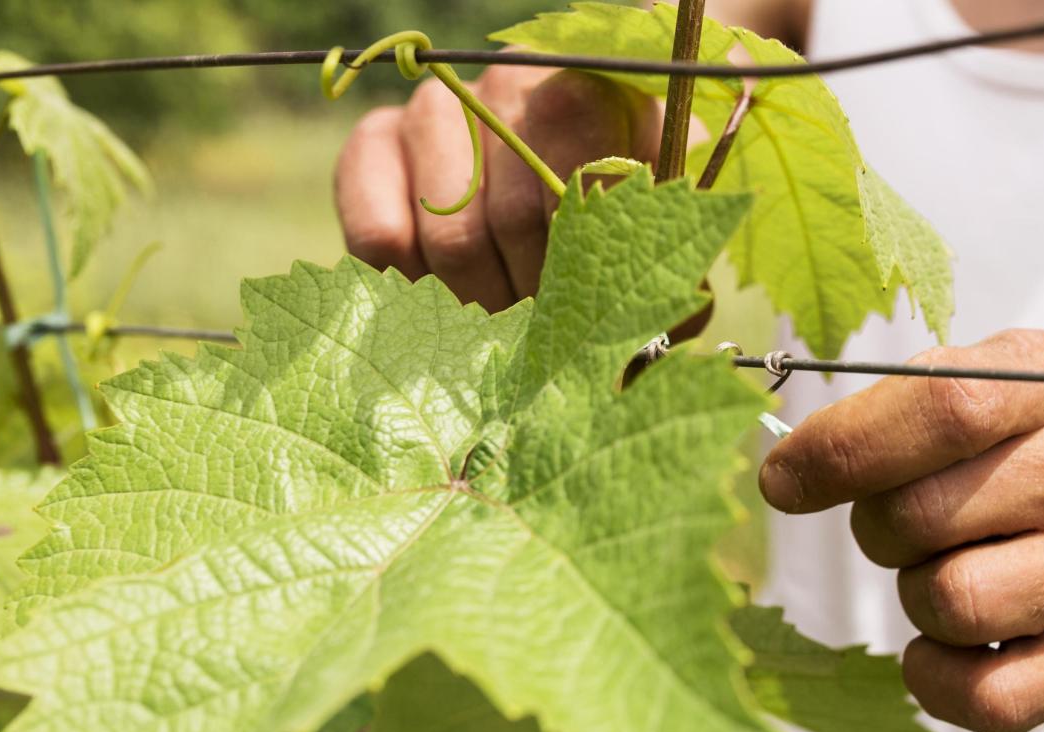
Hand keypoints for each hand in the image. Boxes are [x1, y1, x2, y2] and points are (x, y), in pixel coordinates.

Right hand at [335, 65, 659, 310]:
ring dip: (481, 306)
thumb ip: (669, 267)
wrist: (542, 165)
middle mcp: (510, 82)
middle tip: (545, 338)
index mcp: (594, 90)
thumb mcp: (658, 228)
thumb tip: (661, 329)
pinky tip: (445, 304)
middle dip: (534, 301)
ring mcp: (436, 108)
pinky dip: (414, 292)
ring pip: (450, 237)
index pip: (577, 185)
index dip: (577, 269)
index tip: (586, 316)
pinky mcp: (374, 142)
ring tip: (503, 329)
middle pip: (514, 221)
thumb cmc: (616, 208)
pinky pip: (379, 236)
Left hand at [760, 330, 1043, 731]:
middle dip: (880, 530)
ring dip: (918, 598)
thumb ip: (888, 414)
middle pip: (922, 515)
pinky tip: (952, 647)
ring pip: (952, 604)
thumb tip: (788, 475)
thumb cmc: (1024, 461)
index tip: (783, 480)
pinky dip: (940, 679)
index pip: (942, 405)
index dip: (842, 449)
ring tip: (951, 574)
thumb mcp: (976, 397)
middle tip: (906, 530)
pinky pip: (987, 697)